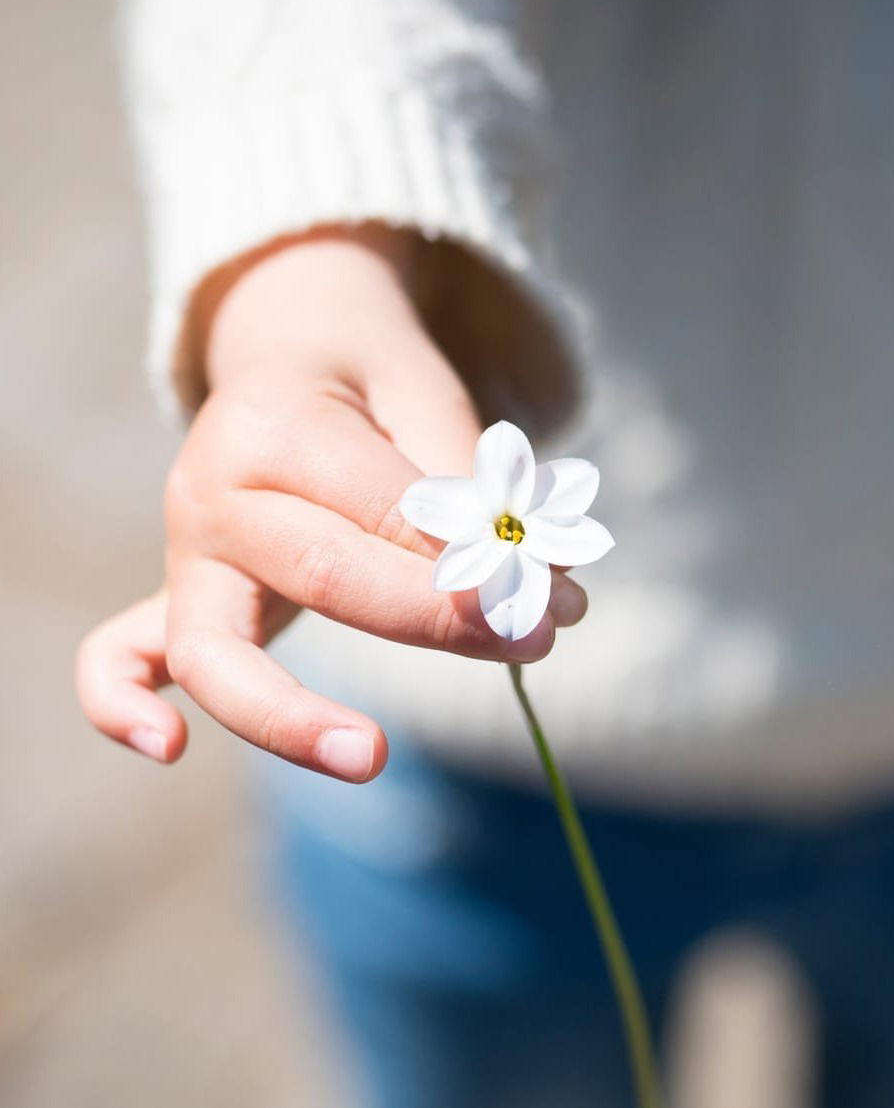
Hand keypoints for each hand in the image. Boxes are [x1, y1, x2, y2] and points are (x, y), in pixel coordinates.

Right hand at [76, 227, 586, 781]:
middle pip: (319, 576)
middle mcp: (212, 489)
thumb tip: (541, 584)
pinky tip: (166, 747)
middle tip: (532, 642)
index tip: (557, 598)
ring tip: (372, 757)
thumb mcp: (427, 398)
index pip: (386, 512)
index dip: (476, 562)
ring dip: (293, 714)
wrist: (288, 350)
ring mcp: (183, 551)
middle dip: (433, 621)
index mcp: (276, 423)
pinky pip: (122, 653)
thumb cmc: (371, 382)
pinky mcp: (176, 596)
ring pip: (214, 646)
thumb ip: (469, 487)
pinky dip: (122, 703)